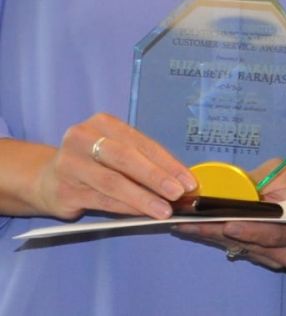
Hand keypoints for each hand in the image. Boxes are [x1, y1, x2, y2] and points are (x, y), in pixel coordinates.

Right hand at [30, 113, 194, 219]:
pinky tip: (142, 213)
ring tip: (164, 210)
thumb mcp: (117, 153)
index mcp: (103, 123)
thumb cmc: (94, 164)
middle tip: (179, 193)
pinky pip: (101, 199)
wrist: (47, 180)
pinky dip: (125, 207)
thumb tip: (180, 181)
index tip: (188, 180)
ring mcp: (69, 164)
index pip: (142, 143)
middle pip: (126, 158)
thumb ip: (144, 162)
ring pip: (113, 182)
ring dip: (143, 197)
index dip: (168, 163)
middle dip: (156, 177)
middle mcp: (83, 138)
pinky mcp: (63, 190)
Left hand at [172, 161, 285, 270]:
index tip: (227, 225)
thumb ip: (260, 182)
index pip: (276, 232)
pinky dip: (215, 238)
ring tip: (183, 223)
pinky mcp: (263, 259)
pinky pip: (237, 249)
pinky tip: (195, 228)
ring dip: (210, 236)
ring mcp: (276, 259)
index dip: (251, 230)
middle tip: (187, 223)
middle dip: (216, 232)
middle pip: (250, 243)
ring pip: (239, 247)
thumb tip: (227, 189)